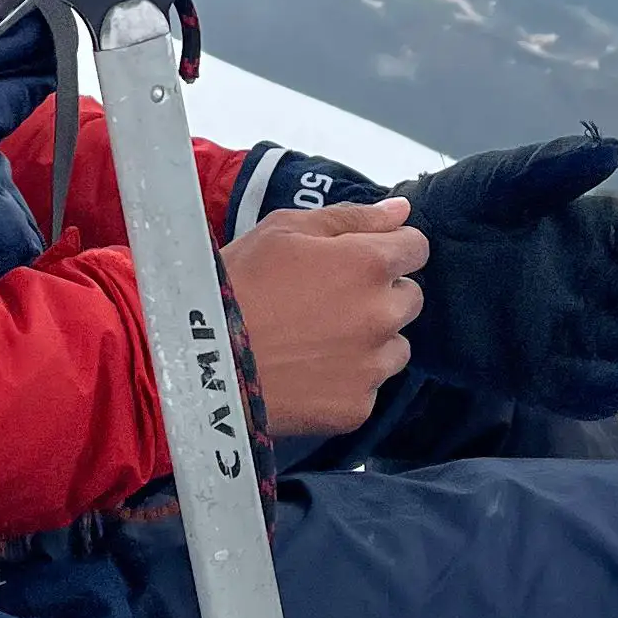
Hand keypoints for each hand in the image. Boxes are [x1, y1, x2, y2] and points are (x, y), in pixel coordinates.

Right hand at [222, 196, 428, 439]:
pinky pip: (369, 387)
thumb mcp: (284, 230)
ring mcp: (372, 366)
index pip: (417, 248)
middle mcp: (382, 314)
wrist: (200, 360)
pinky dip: (348, 379)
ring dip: (370, 340)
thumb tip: (401, 210)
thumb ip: (351, 217)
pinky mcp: (357, 407)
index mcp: (368, 264)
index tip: (357, 259)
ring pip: (395, 346)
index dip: (389, 249)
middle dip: (379, 295)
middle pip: (410, 298)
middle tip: (328, 301)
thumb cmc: (237, 283)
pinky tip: (310, 372)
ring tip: (317, 340)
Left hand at [405, 130, 617, 417]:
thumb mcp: (501, 179)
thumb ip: (551, 165)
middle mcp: (606, 287)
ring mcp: (579, 335)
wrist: (399, 262)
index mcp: (609, 234)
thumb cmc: (458, 210)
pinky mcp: (543, 375)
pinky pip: (589, 390)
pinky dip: (612, 387)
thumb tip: (612, 149)